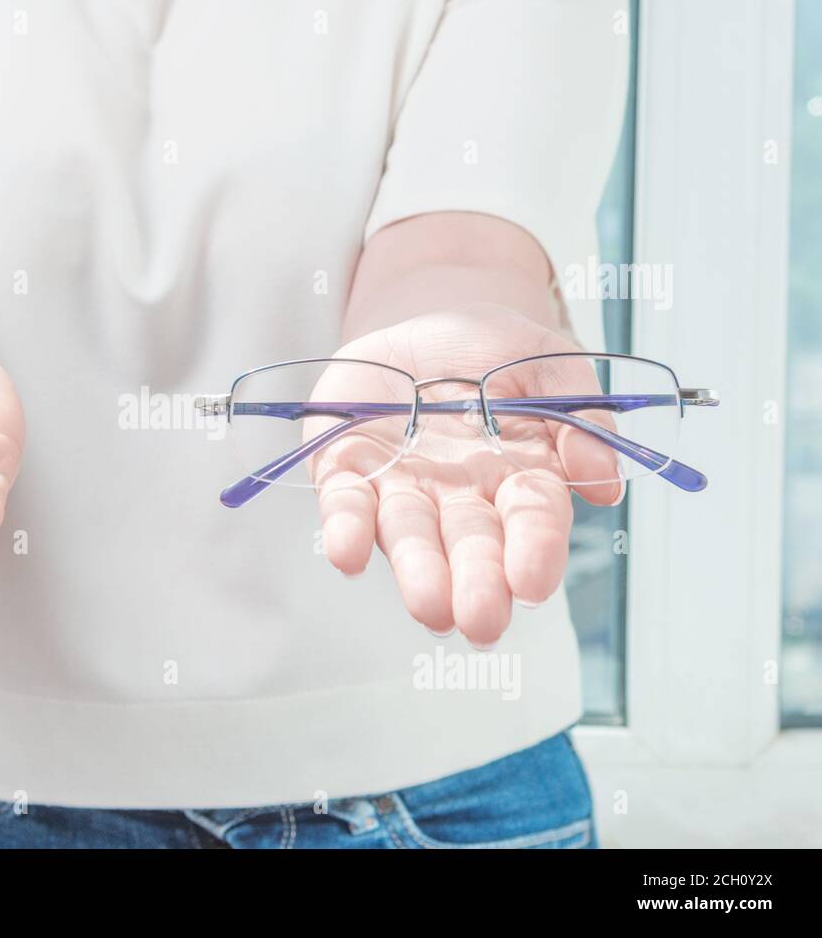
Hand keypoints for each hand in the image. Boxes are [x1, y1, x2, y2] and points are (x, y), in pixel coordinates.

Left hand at [315, 303, 620, 646]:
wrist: (423, 328)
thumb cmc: (493, 354)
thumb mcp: (548, 365)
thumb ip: (580, 415)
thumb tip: (605, 480)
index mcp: (517, 476)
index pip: (531, 519)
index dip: (534, 551)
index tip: (533, 584)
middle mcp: (458, 495)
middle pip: (470, 543)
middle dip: (475, 582)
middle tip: (480, 620)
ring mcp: (400, 485)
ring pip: (408, 534)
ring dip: (417, 570)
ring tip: (429, 606)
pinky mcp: (346, 468)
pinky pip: (344, 502)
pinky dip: (345, 528)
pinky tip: (346, 555)